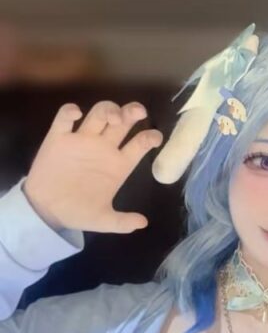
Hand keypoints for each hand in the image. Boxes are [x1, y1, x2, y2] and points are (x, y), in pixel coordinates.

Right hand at [23, 100, 163, 233]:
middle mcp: (103, 148)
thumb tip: (143, 224)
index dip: (149, 138)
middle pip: (123, 121)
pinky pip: (65, 117)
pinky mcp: (58, 138)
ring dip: (109, 109)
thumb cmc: (78, 212)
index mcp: (118, 164)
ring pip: (99, 113)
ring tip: (113, 118)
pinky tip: (76, 115)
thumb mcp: (102, 220)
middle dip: (132, 112)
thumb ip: (122, 222)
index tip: (155, 137)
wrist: (47, 212)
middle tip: (139, 113)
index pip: (140, 144)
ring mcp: (82, 140)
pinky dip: (70, 111)